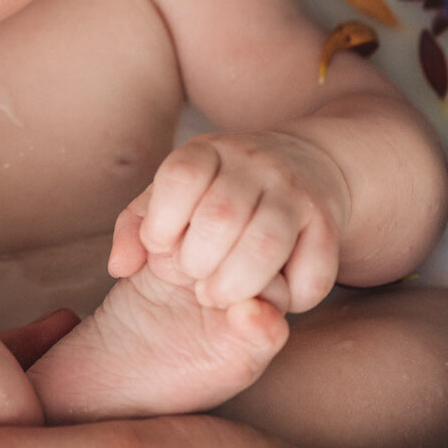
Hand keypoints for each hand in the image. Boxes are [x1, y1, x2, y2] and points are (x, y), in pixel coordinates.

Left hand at [108, 131, 348, 312]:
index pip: (180, 177)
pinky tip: (270, 295)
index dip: (161, 222)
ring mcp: (295, 191)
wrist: (307, 164)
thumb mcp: (172, 195)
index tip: (161, 245)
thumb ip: (135, 229)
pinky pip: (313, 271)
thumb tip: (119, 267)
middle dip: (197, 263)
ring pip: (266, 244)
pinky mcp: (328, 223)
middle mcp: (255, 164)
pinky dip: (290, 297)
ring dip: (236, 285)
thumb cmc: (218, 192)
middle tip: (194, 278)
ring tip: (219, 295)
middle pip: (221, 217)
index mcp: (208, 151)